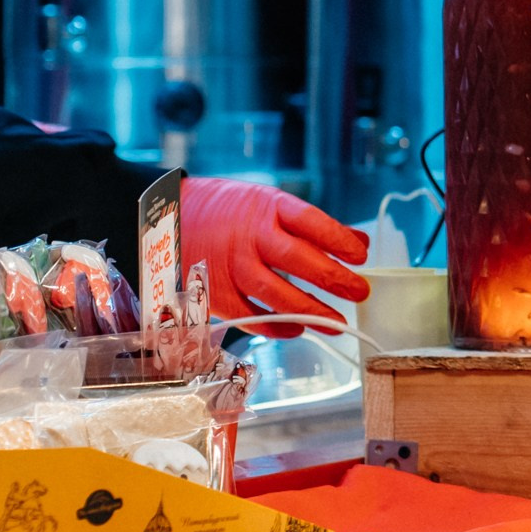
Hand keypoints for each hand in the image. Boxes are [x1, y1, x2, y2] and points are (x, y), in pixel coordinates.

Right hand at [178, 179, 371, 335]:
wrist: (169, 216)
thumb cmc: (230, 210)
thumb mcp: (270, 203)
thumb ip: (313, 225)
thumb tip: (358, 241)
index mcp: (268, 207)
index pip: (312, 222)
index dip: (340, 240)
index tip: (362, 255)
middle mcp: (250, 236)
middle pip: (297, 260)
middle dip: (334, 279)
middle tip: (360, 292)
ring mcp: (231, 266)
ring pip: (275, 293)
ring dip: (311, 311)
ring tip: (336, 322)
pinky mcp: (215, 292)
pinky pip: (250, 316)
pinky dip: (276, 326)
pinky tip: (298, 328)